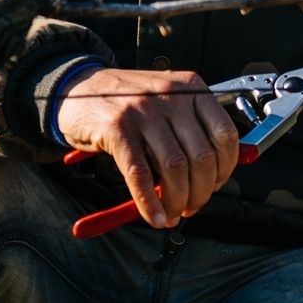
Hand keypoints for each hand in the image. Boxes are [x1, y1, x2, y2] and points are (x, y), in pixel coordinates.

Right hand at [54, 66, 239, 225]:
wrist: (77, 87)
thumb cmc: (124, 99)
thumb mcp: (166, 100)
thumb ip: (192, 128)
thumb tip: (215, 173)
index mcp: (190, 88)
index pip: (225, 134)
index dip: (225, 168)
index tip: (217, 184)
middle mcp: (171, 97)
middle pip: (201, 156)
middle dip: (201, 192)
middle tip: (192, 206)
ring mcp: (143, 111)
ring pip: (174, 168)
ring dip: (176, 201)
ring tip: (172, 213)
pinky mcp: (117, 128)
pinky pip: (140, 174)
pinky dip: (149, 201)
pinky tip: (153, 215)